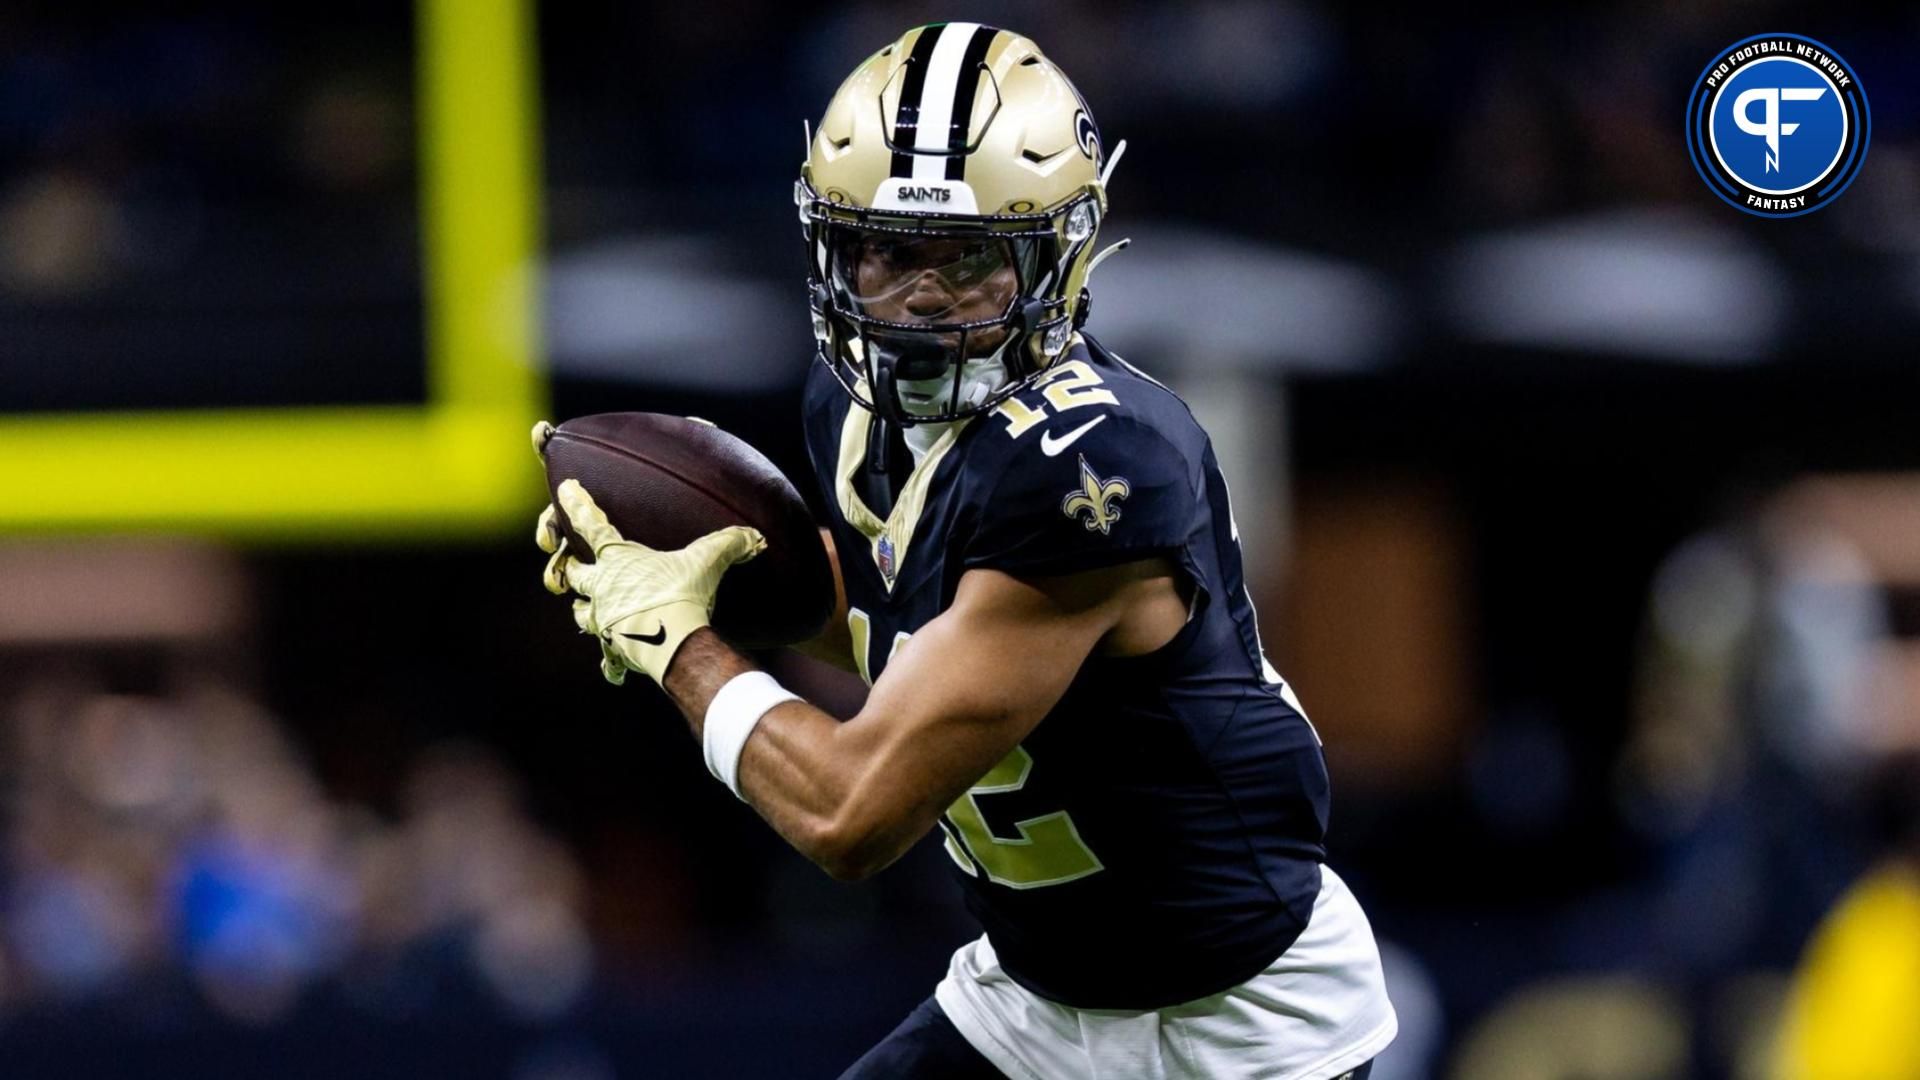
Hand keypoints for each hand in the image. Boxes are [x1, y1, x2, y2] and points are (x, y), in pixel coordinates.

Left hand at [541, 478, 764, 685]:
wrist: (674, 641)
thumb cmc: (682, 593)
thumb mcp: (707, 560)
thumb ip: (728, 543)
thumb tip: (754, 536)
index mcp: (618, 560)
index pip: (592, 524)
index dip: (578, 504)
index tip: (566, 488)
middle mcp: (603, 589)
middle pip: (572, 574)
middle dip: (568, 569)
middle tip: (569, 566)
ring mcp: (604, 621)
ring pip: (579, 615)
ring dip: (582, 612)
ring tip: (586, 610)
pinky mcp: (614, 649)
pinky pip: (608, 659)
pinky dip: (612, 664)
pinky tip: (615, 670)